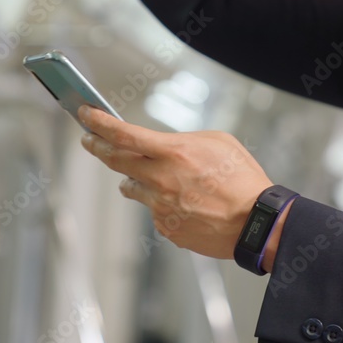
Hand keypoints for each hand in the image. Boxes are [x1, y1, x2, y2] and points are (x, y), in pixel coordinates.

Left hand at [78, 105, 271, 258]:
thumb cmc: (243, 181)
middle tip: (91, 141)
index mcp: (174, 152)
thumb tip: (168, 146)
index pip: (123, 134)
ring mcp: (160, 206)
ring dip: (136, 180)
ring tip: (157, 179)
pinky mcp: (166, 227)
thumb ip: (186, 141)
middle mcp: (160, 179)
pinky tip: (188, 205)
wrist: (255, 223)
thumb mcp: (220, 143)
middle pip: (114, 160)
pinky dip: (164, 205)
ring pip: (132, 188)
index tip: (86, 115)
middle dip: (98, 146)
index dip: (99, 122)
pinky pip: (154, 211)